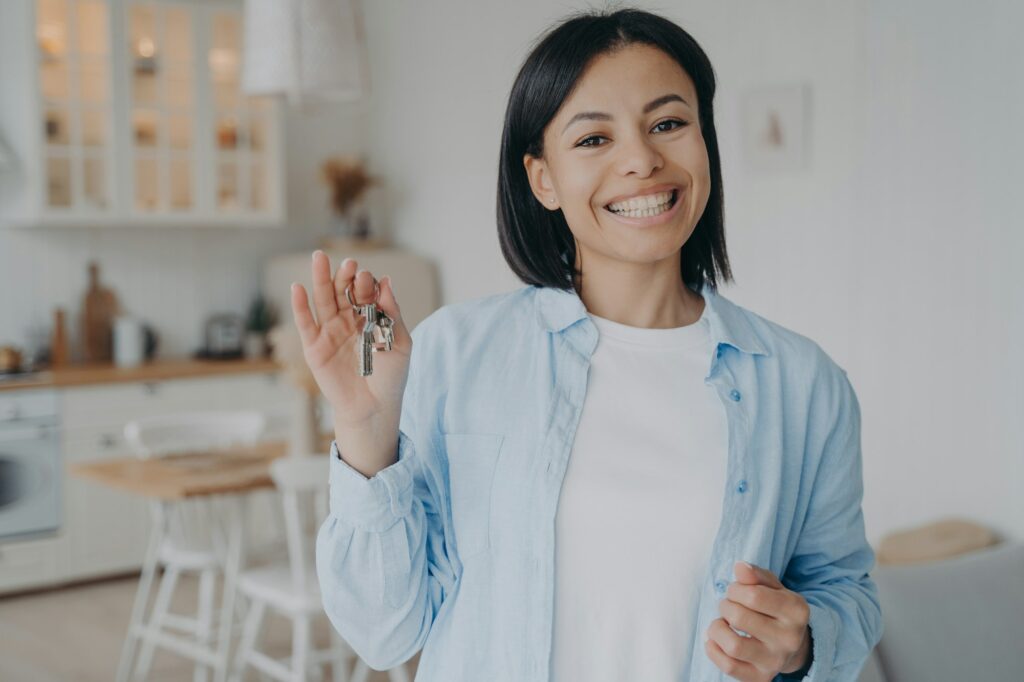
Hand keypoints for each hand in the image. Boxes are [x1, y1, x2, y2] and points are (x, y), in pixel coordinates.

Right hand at [289, 251, 411, 429]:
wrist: (374, 408)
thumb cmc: (390, 376)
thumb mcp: (399, 342)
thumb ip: (392, 313)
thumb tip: (387, 282)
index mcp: (370, 317)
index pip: (366, 292)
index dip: (366, 283)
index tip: (368, 277)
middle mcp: (348, 320)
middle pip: (343, 291)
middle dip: (344, 276)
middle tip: (349, 263)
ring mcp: (330, 332)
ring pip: (323, 300)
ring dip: (321, 279)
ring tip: (319, 259)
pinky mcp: (314, 347)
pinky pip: (305, 323)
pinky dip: (300, 306)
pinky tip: (298, 287)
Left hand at [704, 561, 811, 680]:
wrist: (792, 645)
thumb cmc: (776, 609)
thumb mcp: (773, 587)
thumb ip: (756, 575)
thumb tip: (740, 567)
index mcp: (796, 611)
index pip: (753, 595)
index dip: (735, 589)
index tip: (735, 591)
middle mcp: (789, 639)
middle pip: (739, 617)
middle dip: (725, 606)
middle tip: (728, 606)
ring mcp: (775, 662)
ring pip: (733, 646)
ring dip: (717, 629)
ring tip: (721, 624)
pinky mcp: (760, 678)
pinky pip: (728, 667)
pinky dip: (713, 650)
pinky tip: (715, 640)